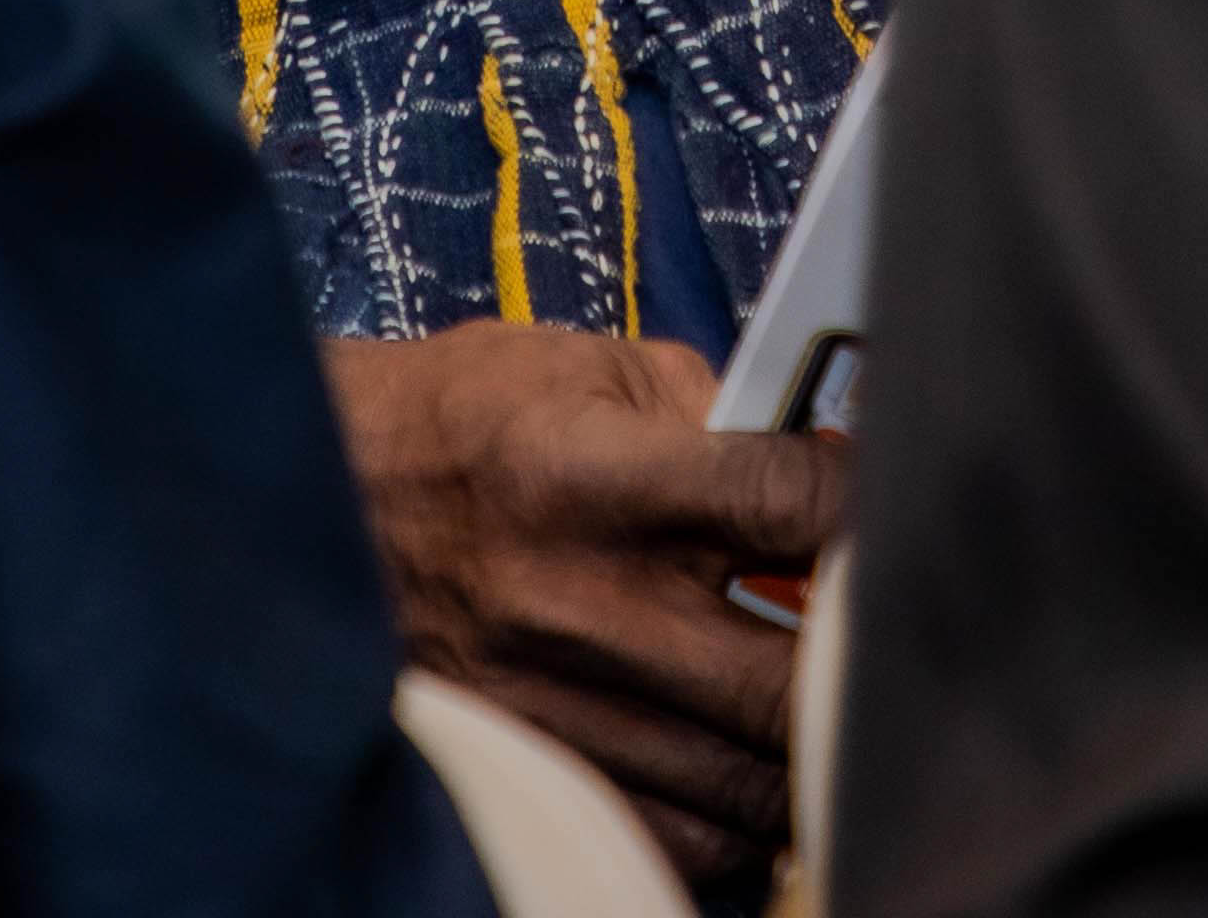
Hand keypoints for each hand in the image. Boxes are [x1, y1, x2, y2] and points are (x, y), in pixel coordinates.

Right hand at [325, 326, 846, 886]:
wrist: (297, 503)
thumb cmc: (446, 424)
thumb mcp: (573, 366)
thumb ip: (706, 406)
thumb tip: (820, 447)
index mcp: (596, 477)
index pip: (791, 502)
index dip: (877, 510)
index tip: (910, 513)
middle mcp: (577, 604)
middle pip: (787, 682)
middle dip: (865, 667)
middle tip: (895, 644)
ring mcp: (552, 706)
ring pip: (744, 784)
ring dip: (808, 756)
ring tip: (833, 713)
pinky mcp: (528, 772)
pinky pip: (675, 841)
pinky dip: (736, 822)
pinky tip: (752, 773)